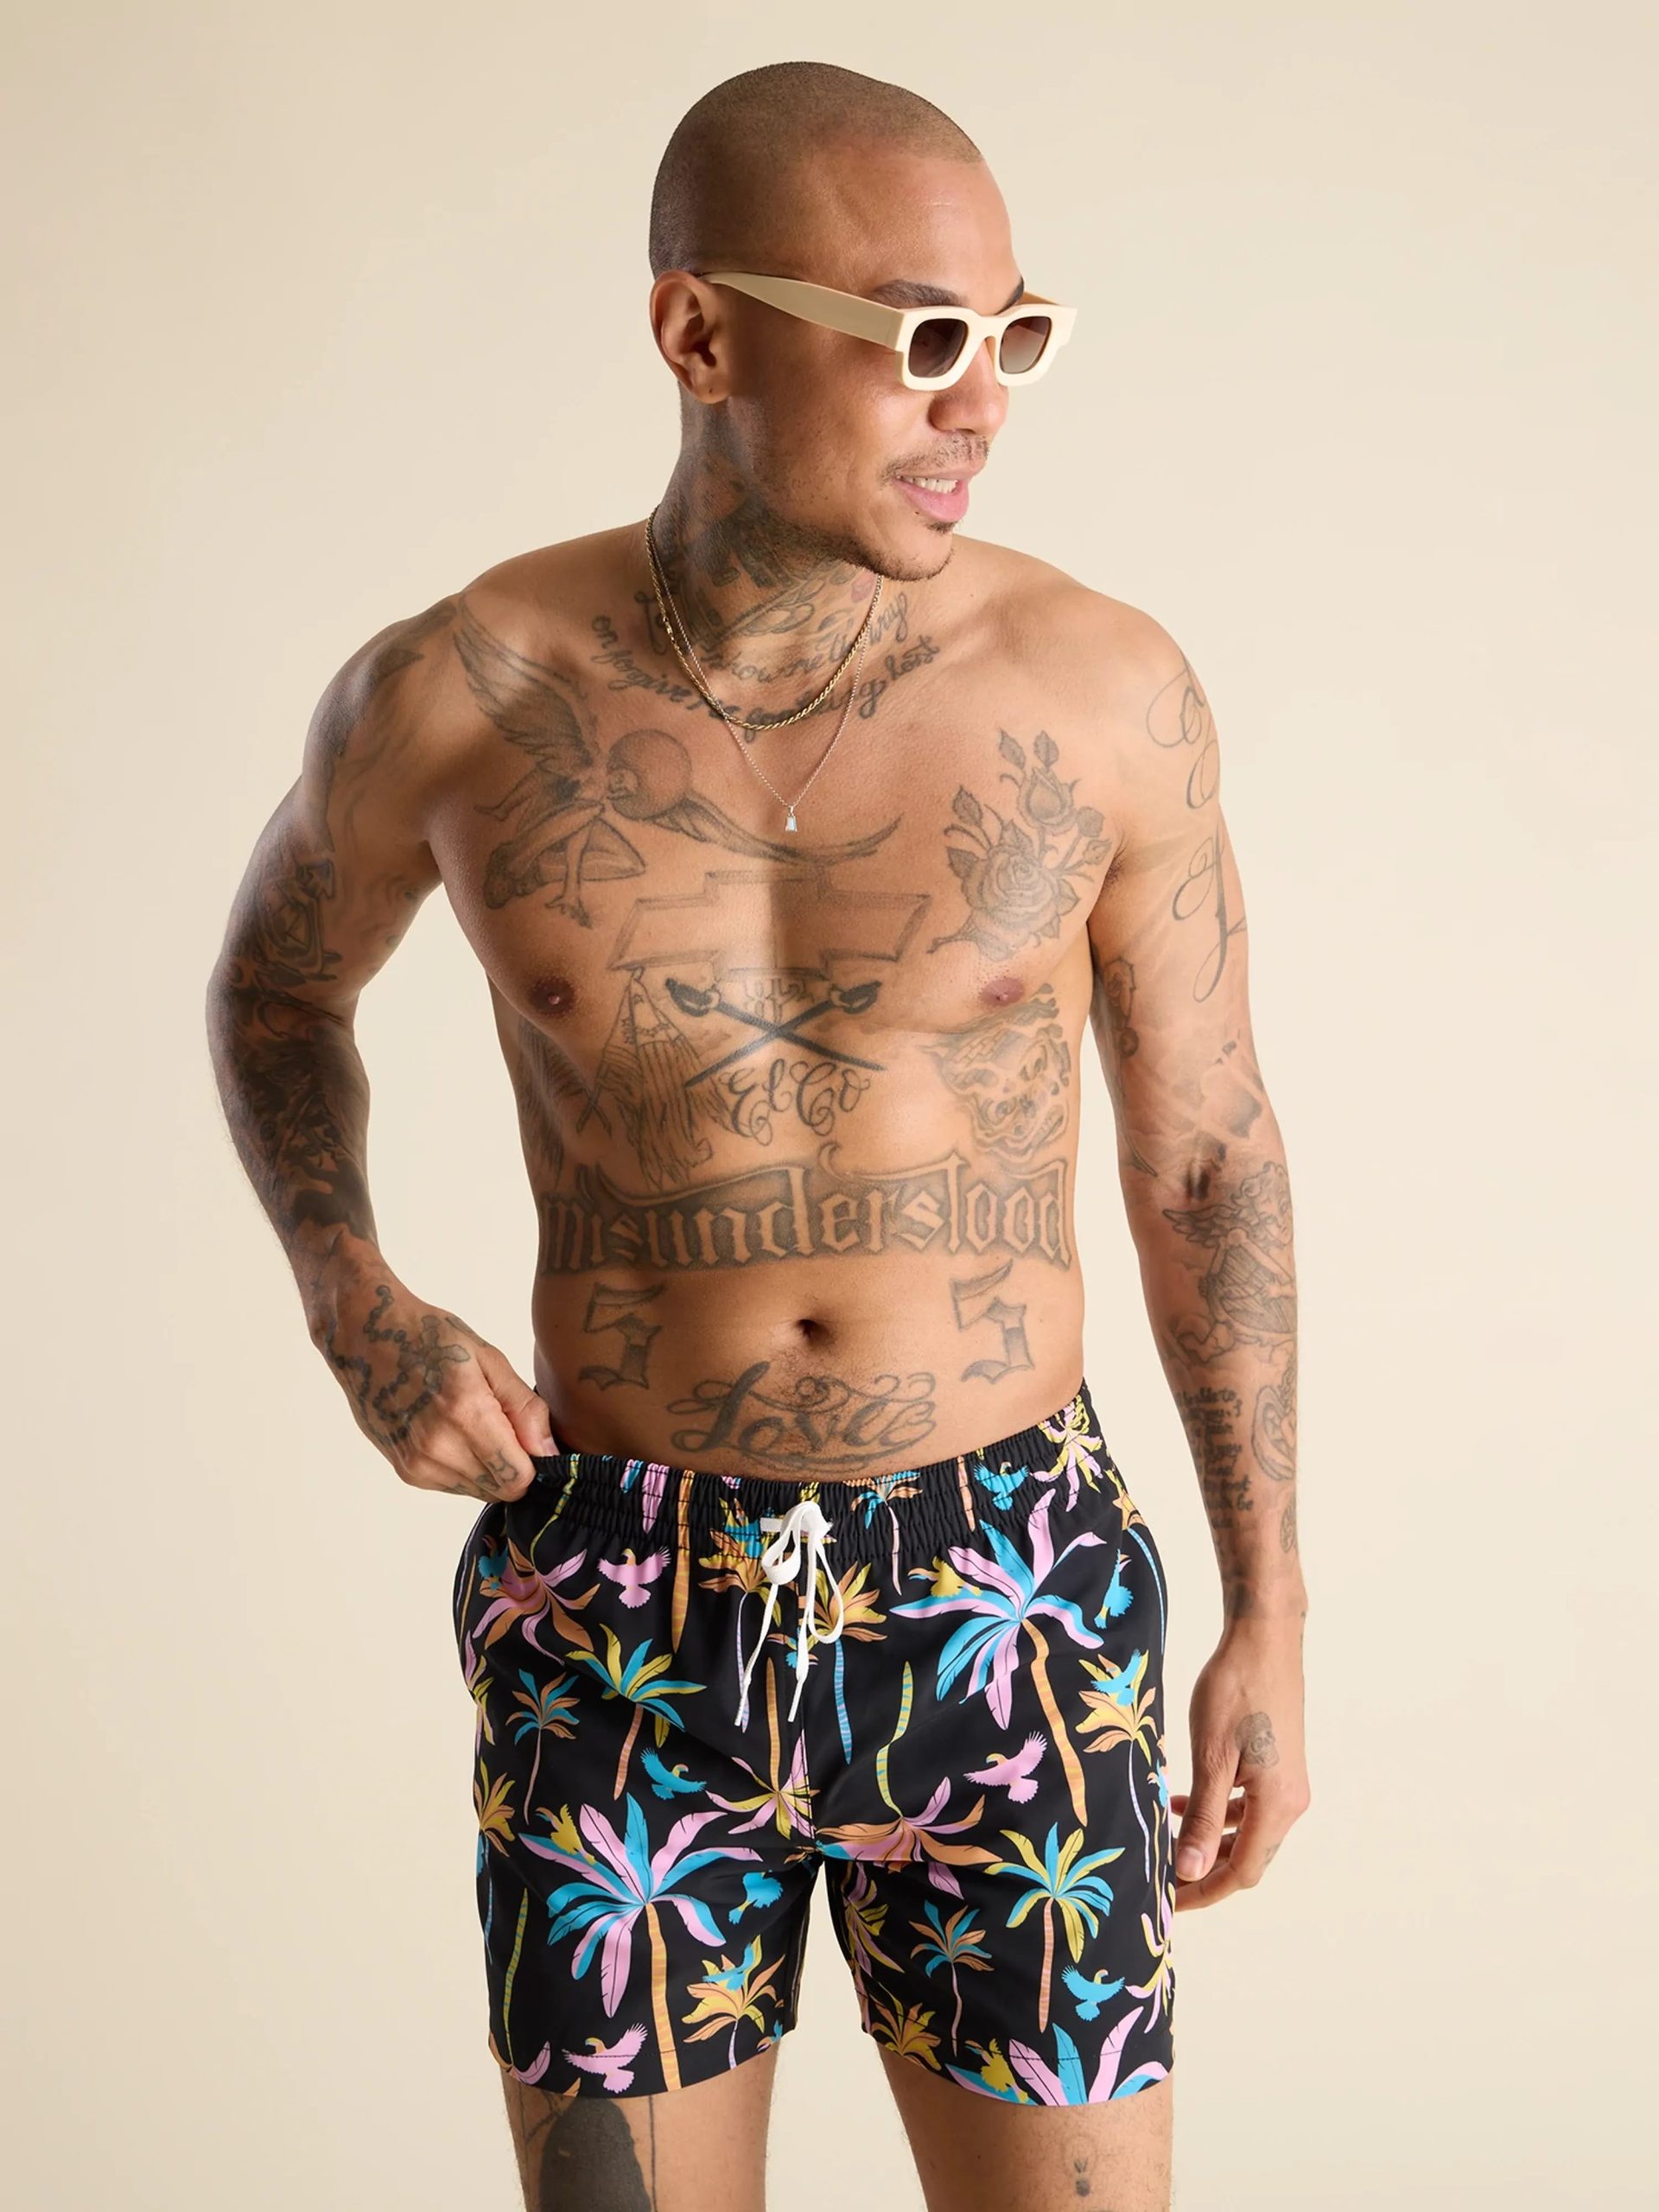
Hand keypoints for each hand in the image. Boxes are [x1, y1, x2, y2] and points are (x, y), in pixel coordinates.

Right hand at [311, 1266, 556, 1501]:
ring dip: (488, 1468)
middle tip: (503, 1426)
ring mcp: (418, 1463)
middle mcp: (438, 1447)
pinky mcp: (406, 1471)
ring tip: (473, 1424)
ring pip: (479, 1492)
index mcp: (465, 1413)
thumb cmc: (428, 1337)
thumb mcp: (488, 1358)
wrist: (366, 1337)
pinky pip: (454, 1486)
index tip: (532, 1438)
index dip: (536, 1463)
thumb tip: (550, 1453)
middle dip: (514, 1466)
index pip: (519, 1477)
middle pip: (501, 1491)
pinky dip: (465, 1467)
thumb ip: (524, 1408)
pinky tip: (453, 1432)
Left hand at [1169, 1624, 1309, 1909]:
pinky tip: (1182, 1798)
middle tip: (1160, 1874)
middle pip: (1245, 1855)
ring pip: (1244, 1829)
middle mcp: (1290, 1801)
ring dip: (1207, 1837)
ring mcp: (1286, 1781)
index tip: (1168, 1903)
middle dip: (1203, 1869)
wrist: (1263, 1639)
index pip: (1240, 1871)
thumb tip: (1190, 1870)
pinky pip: (1246, 1803)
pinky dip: (1216, 1809)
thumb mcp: (1211, 1757)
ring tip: (1164, 1833)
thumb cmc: (1236, 1691)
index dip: (1203, 1891)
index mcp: (1278, 1806)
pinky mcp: (1276, 1762)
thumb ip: (1202, 1818)